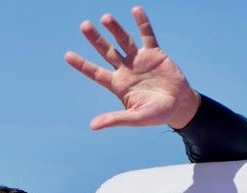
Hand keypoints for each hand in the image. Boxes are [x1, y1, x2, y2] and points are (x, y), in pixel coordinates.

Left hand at [64, 6, 200, 130]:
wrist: (178, 106)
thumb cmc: (155, 114)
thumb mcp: (134, 118)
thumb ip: (114, 119)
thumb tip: (92, 126)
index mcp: (117, 85)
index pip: (95, 72)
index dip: (82, 64)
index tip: (67, 55)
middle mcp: (125, 70)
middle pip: (106, 52)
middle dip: (95, 39)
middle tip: (84, 25)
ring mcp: (139, 60)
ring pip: (124, 41)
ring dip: (115, 29)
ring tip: (105, 17)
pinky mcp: (155, 53)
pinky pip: (147, 35)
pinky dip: (142, 23)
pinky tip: (136, 9)